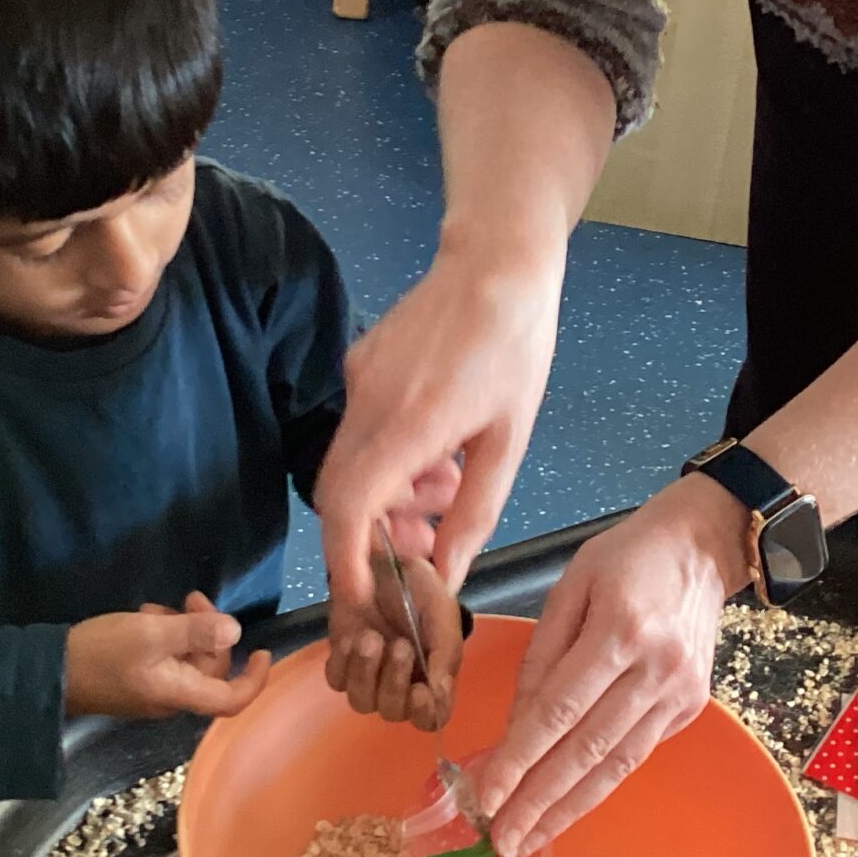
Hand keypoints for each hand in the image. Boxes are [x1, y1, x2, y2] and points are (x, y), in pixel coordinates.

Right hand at [64, 593, 272, 721]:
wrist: (50, 673)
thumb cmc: (102, 654)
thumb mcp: (151, 634)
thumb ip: (195, 632)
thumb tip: (235, 631)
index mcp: (181, 693)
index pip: (232, 700)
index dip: (254, 679)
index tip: (263, 650)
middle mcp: (172, 698)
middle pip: (210, 668)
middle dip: (207, 631)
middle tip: (190, 599)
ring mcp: (154, 690)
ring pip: (187, 657)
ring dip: (181, 628)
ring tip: (156, 608)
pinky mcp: (138, 680)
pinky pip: (165, 657)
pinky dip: (163, 635)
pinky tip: (145, 617)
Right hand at [317, 238, 563, 606]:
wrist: (498, 260)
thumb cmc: (517, 348)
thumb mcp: (510, 441)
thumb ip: (474, 514)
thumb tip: (448, 578)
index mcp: (409, 423)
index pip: (348, 508)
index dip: (344, 561)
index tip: (360, 596)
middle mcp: (369, 402)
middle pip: (339, 494)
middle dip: (371, 536)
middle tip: (424, 545)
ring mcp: (359, 381)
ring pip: (349, 464)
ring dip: (387, 496)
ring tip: (445, 487)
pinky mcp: (360, 365)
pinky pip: (360, 431)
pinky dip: (388, 460)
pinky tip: (436, 451)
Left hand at [325, 549, 464, 727]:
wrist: (385, 562)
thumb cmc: (420, 589)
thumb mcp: (443, 615)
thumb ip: (446, 655)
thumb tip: (439, 694)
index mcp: (432, 679)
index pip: (431, 718)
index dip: (425, 714)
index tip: (420, 692)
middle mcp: (400, 684)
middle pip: (393, 712)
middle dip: (394, 683)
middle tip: (399, 646)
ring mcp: (368, 675)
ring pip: (362, 701)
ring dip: (366, 672)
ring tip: (370, 637)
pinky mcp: (342, 663)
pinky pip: (337, 681)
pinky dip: (344, 662)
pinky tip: (352, 636)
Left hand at [477, 478, 751, 855]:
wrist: (703, 547)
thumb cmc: (627, 557)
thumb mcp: (570, 587)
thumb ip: (541, 656)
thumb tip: (515, 726)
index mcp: (619, 628)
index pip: (559, 709)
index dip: (520, 757)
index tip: (486, 795)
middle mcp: (655, 668)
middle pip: (587, 750)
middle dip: (539, 801)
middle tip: (499, 840)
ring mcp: (679, 692)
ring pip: (616, 764)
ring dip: (568, 808)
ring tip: (527, 838)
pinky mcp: (690, 707)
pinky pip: (636, 754)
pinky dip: (599, 784)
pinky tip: (567, 805)